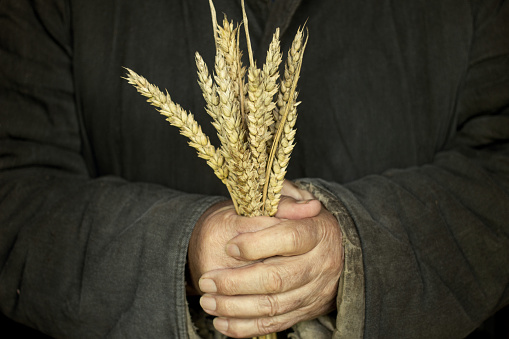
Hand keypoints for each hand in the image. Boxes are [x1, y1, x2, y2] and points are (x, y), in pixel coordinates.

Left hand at [197, 185, 343, 337]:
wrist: (341, 251)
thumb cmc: (307, 222)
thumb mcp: (299, 201)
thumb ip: (287, 198)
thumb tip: (294, 203)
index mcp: (316, 232)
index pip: (289, 238)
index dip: (257, 244)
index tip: (229, 246)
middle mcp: (318, 264)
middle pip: (277, 278)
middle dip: (235, 283)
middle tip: (207, 281)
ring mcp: (313, 291)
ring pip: (273, 306)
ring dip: (235, 308)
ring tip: (208, 302)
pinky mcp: (306, 311)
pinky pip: (275, 324)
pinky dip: (246, 328)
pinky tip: (222, 323)